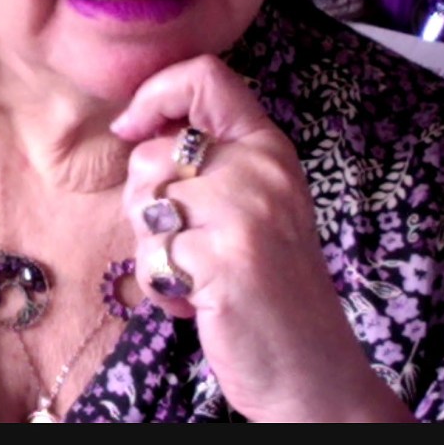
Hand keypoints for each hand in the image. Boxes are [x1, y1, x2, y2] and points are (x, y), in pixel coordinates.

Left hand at [111, 54, 414, 422]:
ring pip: (142, 201)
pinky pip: (149, 254)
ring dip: (150, 248)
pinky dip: (160, 286)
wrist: (310, 369)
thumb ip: (210, 159)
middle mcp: (261, 168)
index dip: (153, 93)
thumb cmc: (268, 285)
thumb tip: (136, 128)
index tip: (133, 128)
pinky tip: (195, 300)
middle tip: (181, 241)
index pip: (204, 75)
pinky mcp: (225, 256)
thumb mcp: (254, 202)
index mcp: (267, 146)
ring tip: (193, 271)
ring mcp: (246, 210)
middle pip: (150, 152)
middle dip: (143, 205)